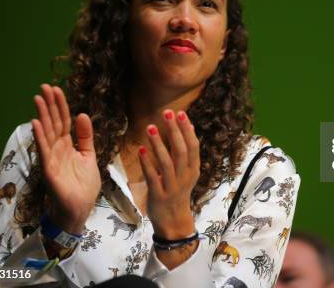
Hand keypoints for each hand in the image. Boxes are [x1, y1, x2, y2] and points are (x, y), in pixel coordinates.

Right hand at [31, 84, 100, 233]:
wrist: (81, 209)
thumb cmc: (84, 185)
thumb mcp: (89, 156)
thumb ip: (85, 137)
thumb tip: (82, 114)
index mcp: (67, 146)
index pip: (63, 121)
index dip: (60, 105)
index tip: (56, 89)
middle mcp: (57, 149)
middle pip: (53, 123)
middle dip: (49, 105)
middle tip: (45, 87)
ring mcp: (51, 159)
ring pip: (47, 133)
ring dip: (42, 116)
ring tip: (38, 99)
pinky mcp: (49, 170)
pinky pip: (44, 151)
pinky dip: (40, 137)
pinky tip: (36, 123)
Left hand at [138, 109, 199, 239]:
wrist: (174, 221)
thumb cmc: (178, 192)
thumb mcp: (187, 172)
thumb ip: (186, 153)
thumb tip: (187, 127)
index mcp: (193, 170)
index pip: (193, 146)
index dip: (187, 129)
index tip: (180, 113)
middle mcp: (185, 177)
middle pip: (181, 151)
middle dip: (174, 131)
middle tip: (167, 113)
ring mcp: (172, 187)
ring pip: (166, 163)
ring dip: (158, 144)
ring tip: (150, 127)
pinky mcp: (158, 195)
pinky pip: (152, 177)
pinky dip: (146, 163)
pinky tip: (140, 150)